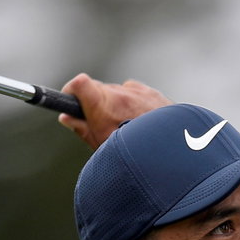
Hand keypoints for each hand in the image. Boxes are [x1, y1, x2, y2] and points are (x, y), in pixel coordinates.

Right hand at [57, 74, 173, 148]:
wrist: (172, 155)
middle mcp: (121, 94)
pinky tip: (143, 124)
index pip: (79, 83)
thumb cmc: (135, 156)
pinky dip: (137, 105)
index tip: (71, 99)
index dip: (73, 90)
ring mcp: (140, 92)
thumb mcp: (102, 147)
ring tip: (128, 128)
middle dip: (97, 103)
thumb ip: (82, 129)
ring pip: (120, 92)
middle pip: (100, 89)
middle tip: (102, 123)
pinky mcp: (154, 94)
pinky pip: (139, 94)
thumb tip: (67, 118)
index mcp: (103, 106)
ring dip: (118, 104)